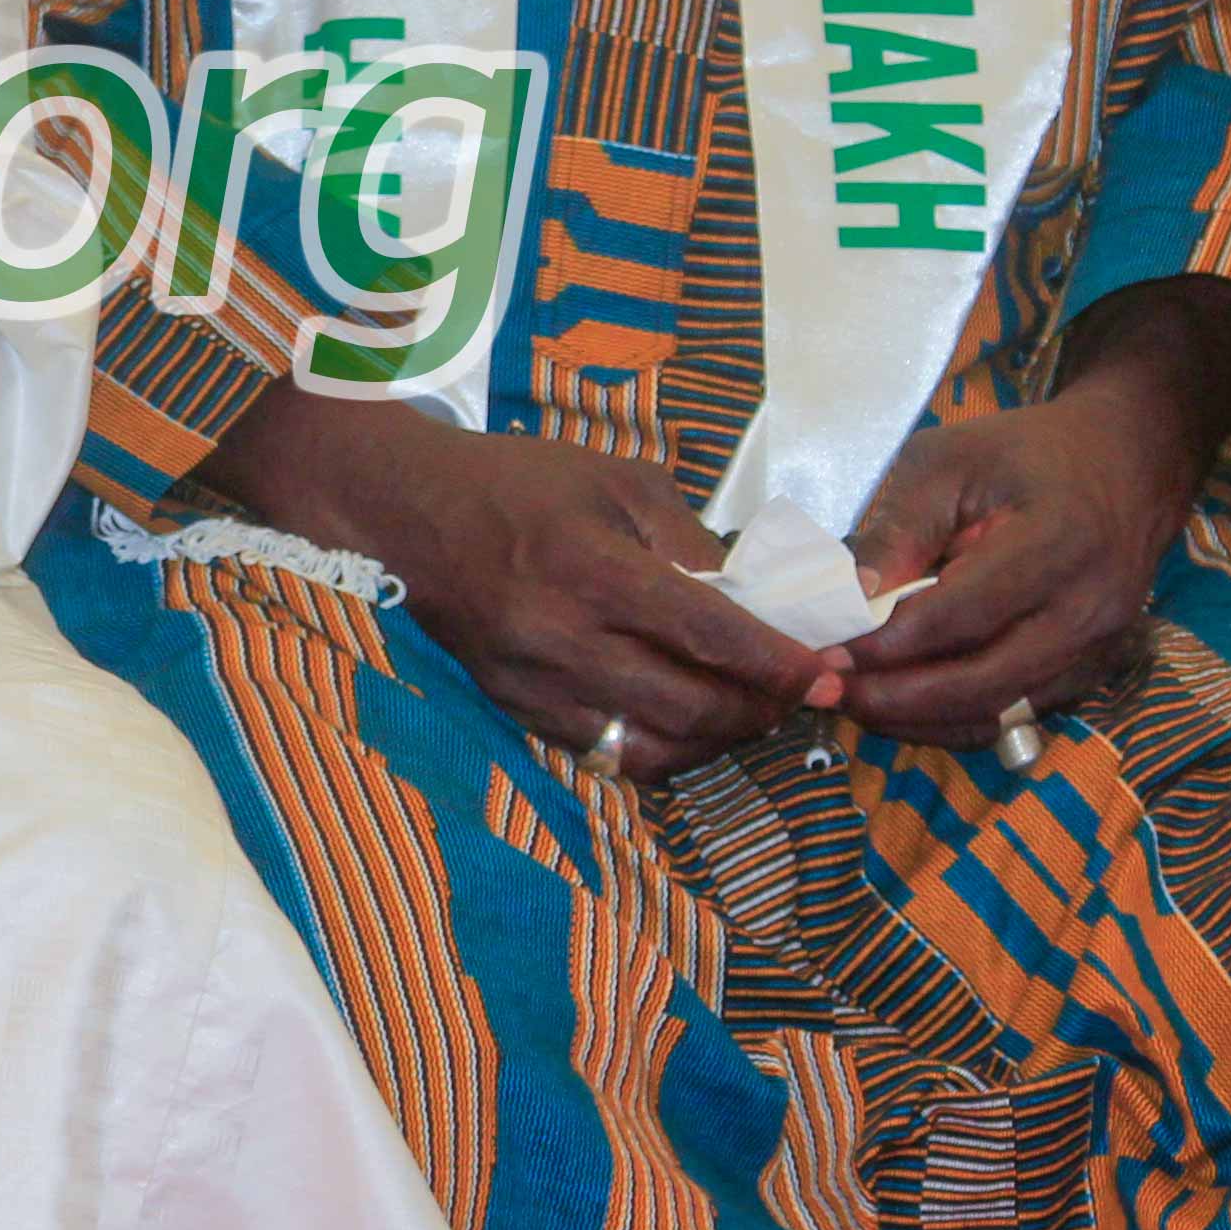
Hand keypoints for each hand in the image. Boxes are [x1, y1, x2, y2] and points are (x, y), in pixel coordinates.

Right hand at [206, 385, 839, 780]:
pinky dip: (658, 744)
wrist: (399, 509)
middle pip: (690, 707)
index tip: (831, 672)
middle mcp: (559, 639)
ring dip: (715, 739)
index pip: (708, 635)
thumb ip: (688, 539)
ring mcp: (531, 684)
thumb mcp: (614, 479)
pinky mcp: (512, 708)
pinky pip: (603, 751)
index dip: (780, 663)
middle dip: (763, 709)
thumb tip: (754, 596)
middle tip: (801, 691)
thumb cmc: (514, 482)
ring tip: (747, 709)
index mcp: (590, 570)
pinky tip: (682, 716)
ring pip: (650, 748)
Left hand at [834, 395, 1189, 746]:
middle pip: (986, 683)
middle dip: (900, 699)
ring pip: (1003, 712)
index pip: (963, 616)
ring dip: (925, 720)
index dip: (889, 643)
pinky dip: (961, 718)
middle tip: (832, 692)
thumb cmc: (1028, 454)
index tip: (828, 652)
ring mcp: (1100, 647)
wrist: (1128, 462)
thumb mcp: (949, 463)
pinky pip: (1022, 713)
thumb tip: (847, 596)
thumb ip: (900, 529)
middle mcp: (1089, 610)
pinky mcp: (1094, 668)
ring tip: (858, 703)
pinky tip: (907, 706)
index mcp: (1057, 544)